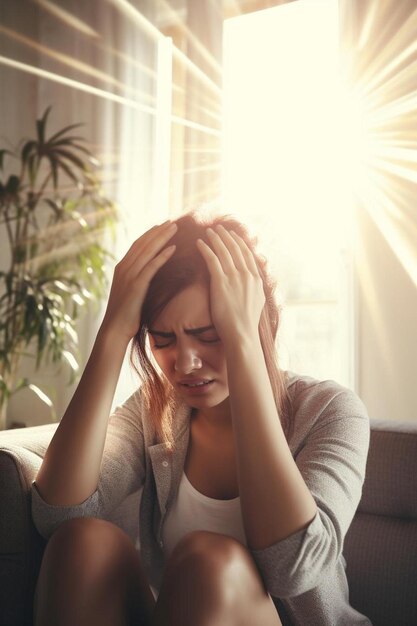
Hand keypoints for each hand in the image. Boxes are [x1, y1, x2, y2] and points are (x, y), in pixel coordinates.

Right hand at [100, 221, 176, 341]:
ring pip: (148, 251)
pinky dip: (162, 256)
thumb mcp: (130, 293)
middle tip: (172, 221)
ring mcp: (129, 275)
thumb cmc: (125, 315)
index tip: (162, 225)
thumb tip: (148, 276)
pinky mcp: (136, 285)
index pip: (137, 245)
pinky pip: (152, 266)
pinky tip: (174, 248)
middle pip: (143, 243)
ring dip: (162, 238)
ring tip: (175, 228)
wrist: (115, 329)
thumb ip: (137, 281)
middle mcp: (124, 268)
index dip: (150, 234)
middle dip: (158, 231)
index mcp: (121, 268)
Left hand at [196, 225, 264, 346]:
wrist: (241, 333)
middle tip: (219, 228)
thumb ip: (256, 287)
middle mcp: (247, 275)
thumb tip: (256, 280)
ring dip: (215, 239)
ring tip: (208, 231)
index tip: (233, 234)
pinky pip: (212, 260)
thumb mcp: (258, 301)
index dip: (239, 242)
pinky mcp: (220, 282)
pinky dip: (205, 249)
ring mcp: (234, 278)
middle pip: (236, 249)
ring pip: (224, 251)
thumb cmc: (246, 323)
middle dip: (226, 236)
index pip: (247, 254)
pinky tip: (199, 243)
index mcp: (256, 279)